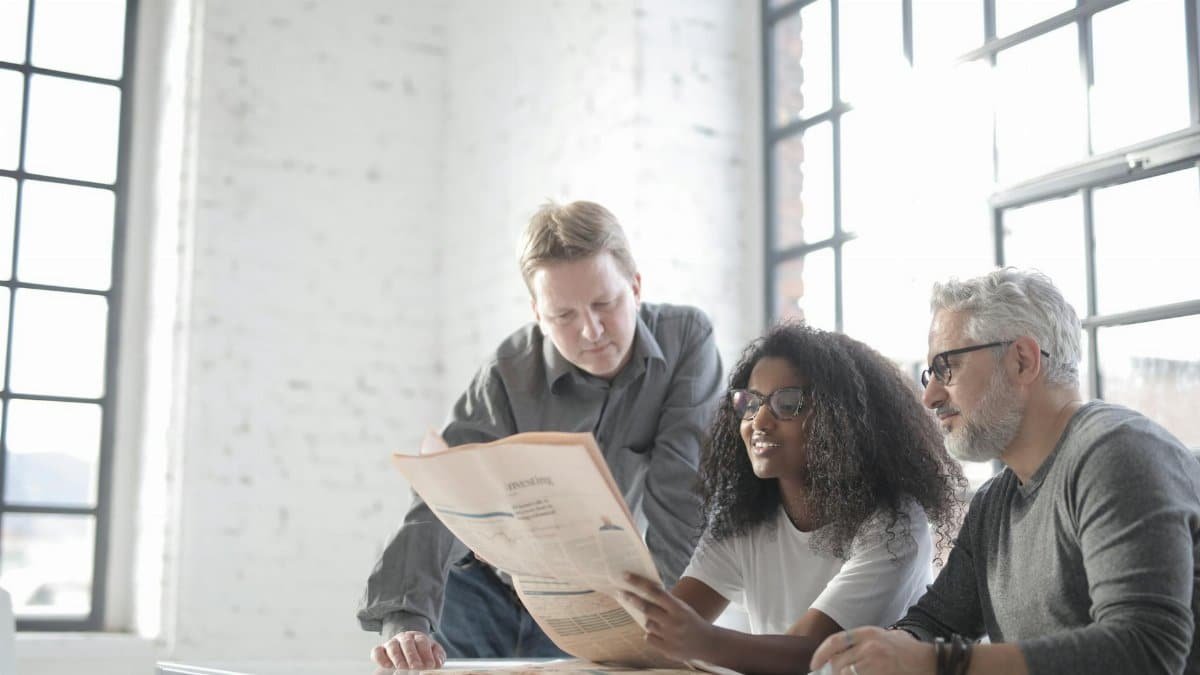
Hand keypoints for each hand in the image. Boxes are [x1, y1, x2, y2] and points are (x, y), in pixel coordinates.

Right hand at [371, 630, 446, 669]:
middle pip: (407, 643)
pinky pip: (377, 651)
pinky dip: (381, 658)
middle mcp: (404, 638)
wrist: (407, 648)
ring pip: (392, 646)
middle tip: (416, 666)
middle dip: (412, 655)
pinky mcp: (380, 650)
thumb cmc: (421, 653)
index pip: (422, 641)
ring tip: (402, 667)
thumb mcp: (432, 652)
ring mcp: (391, 643)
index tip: (430, 665)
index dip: (426, 653)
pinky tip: (388, 665)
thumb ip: (437, 656)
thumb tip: (438, 662)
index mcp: (418, 637)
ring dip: (398, 657)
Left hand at [619, 572, 716, 661]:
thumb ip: (665, 602)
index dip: (639, 583)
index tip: (625, 576)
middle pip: (646, 608)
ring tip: (662, 623)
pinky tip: (663, 635)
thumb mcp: (682, 607)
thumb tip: (642, 591)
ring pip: (647, 624)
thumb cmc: (690, 621)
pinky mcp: (667, 649)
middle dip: (632, 599)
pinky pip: (648, 637)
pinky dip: (651, 634)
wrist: (707, 643)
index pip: (656, 592)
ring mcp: (670, 636)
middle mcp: (674, 622)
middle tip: (622, 593)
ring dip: (649, 621)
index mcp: (679, 608)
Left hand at [810, 627, 934, 674]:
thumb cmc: (905, 650)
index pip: (835, 641)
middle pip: (838, 662)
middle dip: (833, 672)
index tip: (813, 665)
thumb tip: (838, 655)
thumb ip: (862, 643)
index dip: (820, 653)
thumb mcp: (883, 637)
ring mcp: (875, 660)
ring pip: (846, 673)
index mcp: (866, 632)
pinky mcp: (880, 672)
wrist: (928, 660)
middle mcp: (868, 644)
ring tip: (853, 674)